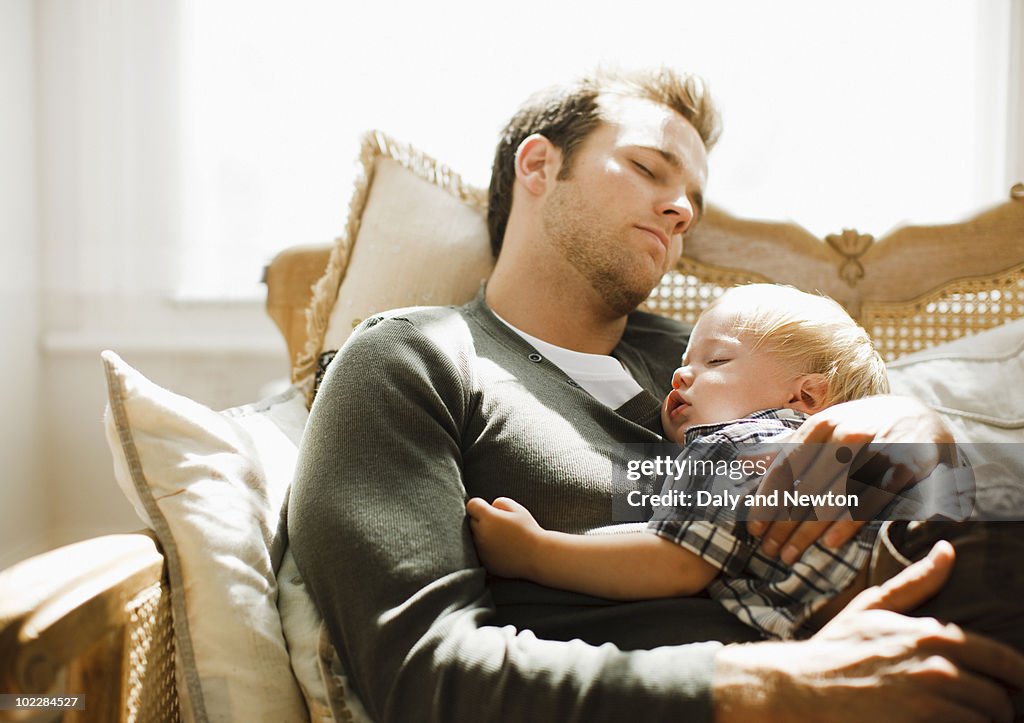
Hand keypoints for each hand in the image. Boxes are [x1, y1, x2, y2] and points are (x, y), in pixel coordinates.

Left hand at [466, 497, 545, 578]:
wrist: (537, 556)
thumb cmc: (529, 530)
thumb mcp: (517, 509)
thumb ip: (500, 502)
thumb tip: (490, 507)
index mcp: (488, 518)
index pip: (472, 505)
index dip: (479, 505)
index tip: (488, 509)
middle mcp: (481, 534)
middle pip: (472, 521)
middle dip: (481, 520)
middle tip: (499, 524)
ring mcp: (481, 550)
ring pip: (475, 537)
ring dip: (483, 535)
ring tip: (502, 538)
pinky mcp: (485, 562)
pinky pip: (480, 552)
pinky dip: (487, 549)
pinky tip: (502, 549)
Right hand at [713, 541, 1023, 722]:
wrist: (801, 687)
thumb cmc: (835, 649)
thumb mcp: (873, 608)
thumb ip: (917, 582)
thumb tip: (947, 549)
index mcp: (931, 634)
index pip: (1003, 660)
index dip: (1015, 676)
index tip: (1014, 686)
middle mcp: (937, 668)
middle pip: (999, 697)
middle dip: (997, 706)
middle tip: (985, 709)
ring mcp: (930, 703)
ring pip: (985, 720)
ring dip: (980, 722)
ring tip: (964, 719)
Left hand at [747, 395, 954, 563]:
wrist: (921, 416)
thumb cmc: (863, 428)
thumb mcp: (825, 429)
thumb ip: (788, 448)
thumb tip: (744, 462)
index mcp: (821, 425)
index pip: (785, 468)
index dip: (766, 499)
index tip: (753, 527)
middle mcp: (844, 435)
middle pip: (805, 488)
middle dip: (782, 524)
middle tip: (768, 550)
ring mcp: (875, 449)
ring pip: (832, 498)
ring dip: (807, 530)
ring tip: (790, 555)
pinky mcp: (903, 466)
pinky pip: (871, 500)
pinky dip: (849, 522)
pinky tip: (830, 543)